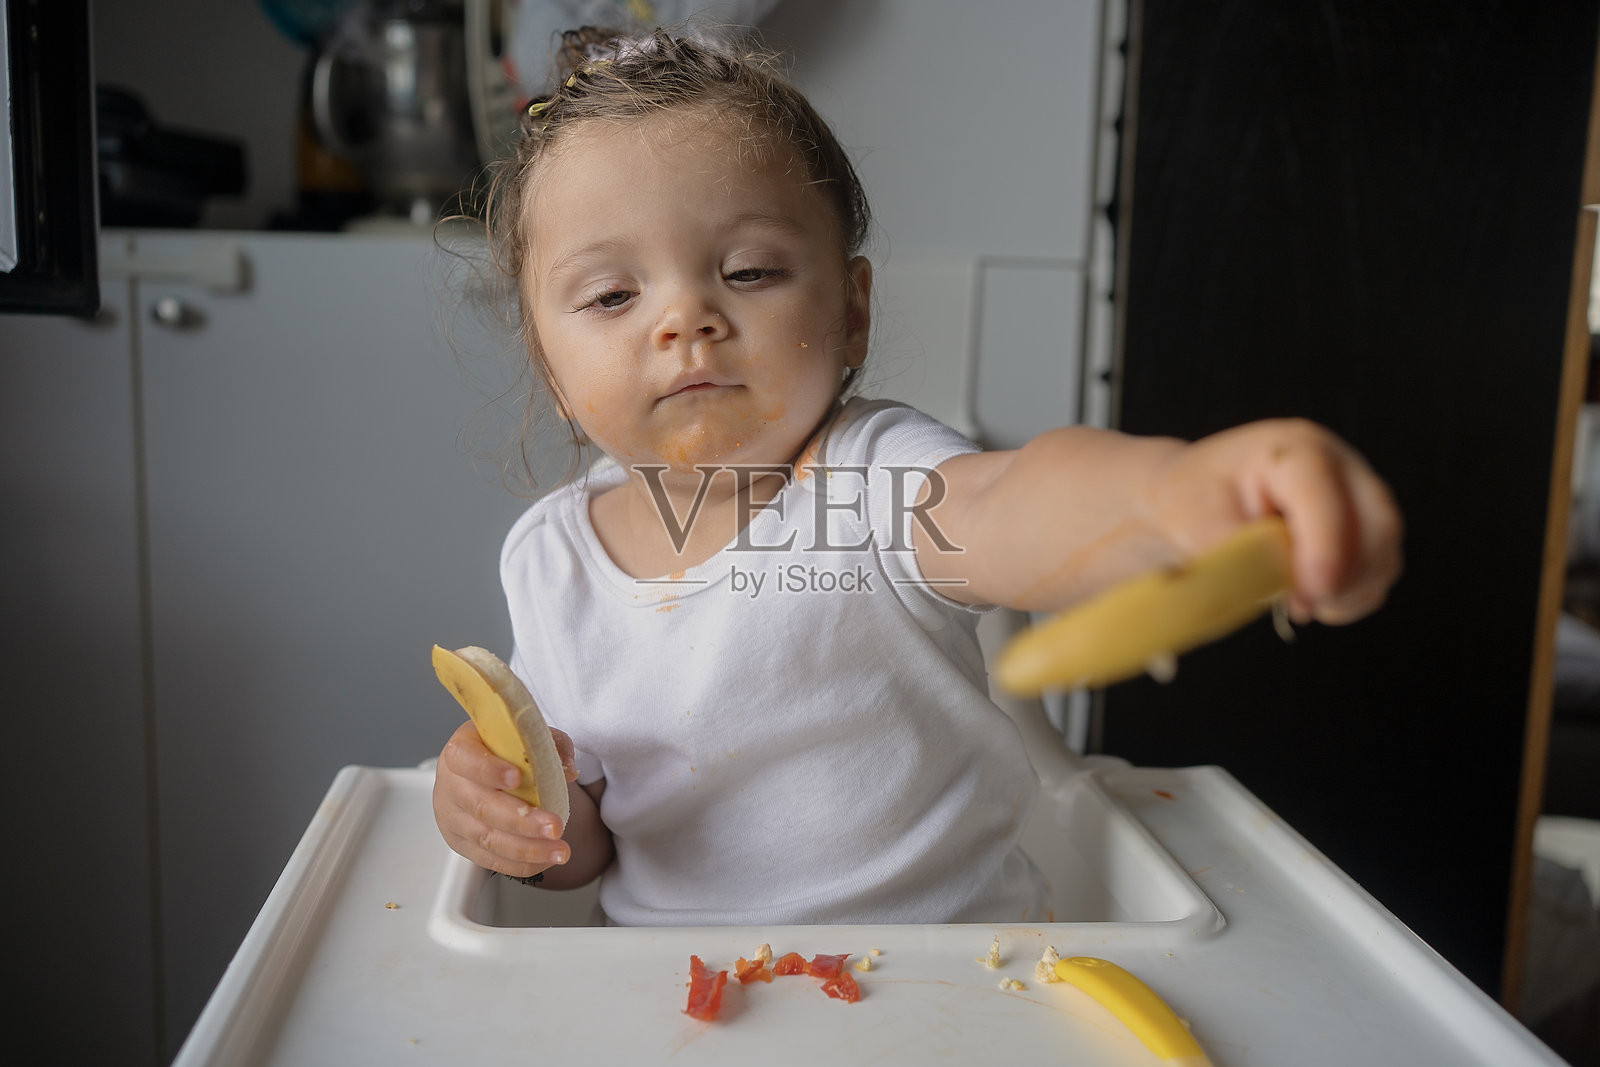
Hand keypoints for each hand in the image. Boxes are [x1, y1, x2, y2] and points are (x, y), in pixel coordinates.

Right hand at [432, 720, 578, 879]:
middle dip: (522, 821)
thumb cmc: (501, 751)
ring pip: (487, 839)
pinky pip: (489, 859)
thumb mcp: (524, 736)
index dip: (489, 769)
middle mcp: (451, 786)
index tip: (517, 777)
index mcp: (460, 750)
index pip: (465, 759)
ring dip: (527, 849)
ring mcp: (453, 818)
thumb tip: (568, 769)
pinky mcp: (461, 844)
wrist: (478, 771)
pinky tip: (544, 860)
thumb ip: (549, 744)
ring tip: (560, 851)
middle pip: (482, 807)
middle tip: (554, 827)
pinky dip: (519, 864)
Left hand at [1141, 418, 1402, 624]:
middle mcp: (1337, 465)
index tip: (1312, 592)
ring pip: (1383, 550)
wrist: (1196, 499)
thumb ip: (1239, 552)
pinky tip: (1314, 602)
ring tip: (1299, 605)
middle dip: (1345, 576)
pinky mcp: (1364, 525)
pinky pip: (1380, 568)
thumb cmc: (1192, 502)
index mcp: (1289, 451)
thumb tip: (1282, 585)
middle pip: (1376, 522)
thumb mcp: (1193, 522)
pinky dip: (1354, 596)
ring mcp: (1357, 494)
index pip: (1322, 496)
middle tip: (1300, 607)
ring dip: (1350, 591)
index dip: (1324, 548)